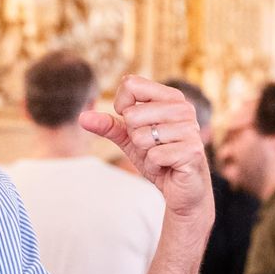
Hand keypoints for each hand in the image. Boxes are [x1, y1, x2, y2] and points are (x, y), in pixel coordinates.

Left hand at [80, 77, 214, 224]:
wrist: (182, 189)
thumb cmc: (158, 158)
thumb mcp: (130, 139)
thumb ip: (109, 126)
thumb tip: (82, 117)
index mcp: (170, 97)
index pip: (131, 84)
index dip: (122, 107)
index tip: (134, 123)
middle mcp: (183, 108)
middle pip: (132, 114)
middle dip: (135, 137)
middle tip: (152, 146)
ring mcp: (190, 129)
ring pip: (141, 136)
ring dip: (145, 153)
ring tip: (161, 156)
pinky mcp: (192, 150)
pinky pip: (154, 155)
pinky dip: (154, 165)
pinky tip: (167, 166)